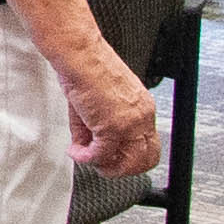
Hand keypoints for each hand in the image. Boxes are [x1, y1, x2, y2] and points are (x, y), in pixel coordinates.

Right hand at [60, 54, 164, 183]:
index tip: (113, 157)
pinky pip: (99, 155)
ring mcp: (129, 123)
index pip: (148, 143)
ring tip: (87, 158)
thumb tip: (86, 145)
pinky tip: (75, 151)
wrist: (80, 55)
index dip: (131, 156)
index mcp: (142, 107)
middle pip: (146, 159)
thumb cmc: (88, 67)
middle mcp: (141, 116)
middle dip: (121, 168)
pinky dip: (85, 158)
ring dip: (104, 166)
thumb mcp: (101, 100)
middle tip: (101, 164)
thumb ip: (97, 126)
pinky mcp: (111, 127)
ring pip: (127, 163)